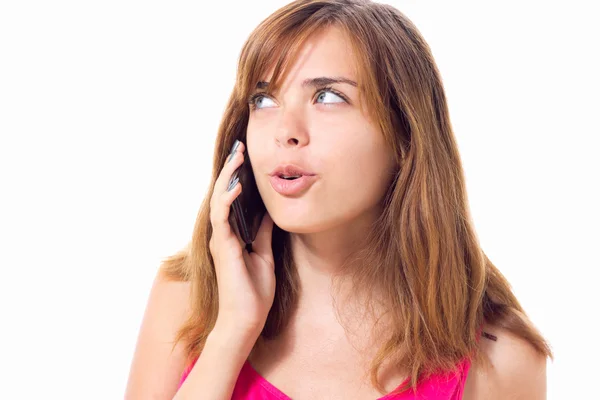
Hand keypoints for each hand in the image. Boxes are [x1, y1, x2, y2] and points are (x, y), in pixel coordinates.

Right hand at [208, 139, 275, 337]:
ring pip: (220, 199)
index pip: (232, 199)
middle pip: (223, 194)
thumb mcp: (264, 254)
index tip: (245, 158)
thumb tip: (269, 213)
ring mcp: (220, 239)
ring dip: (228, 177)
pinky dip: (227, 199)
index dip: (237, 178)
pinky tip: (237, 186)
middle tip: (239, 148)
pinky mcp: (223, 247)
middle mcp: (222, 234)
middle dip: (231, 170)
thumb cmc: (254, 291)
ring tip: (237, 157)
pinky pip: (222, 217)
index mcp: (232, 235)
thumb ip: (263, 233)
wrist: (247, 318)